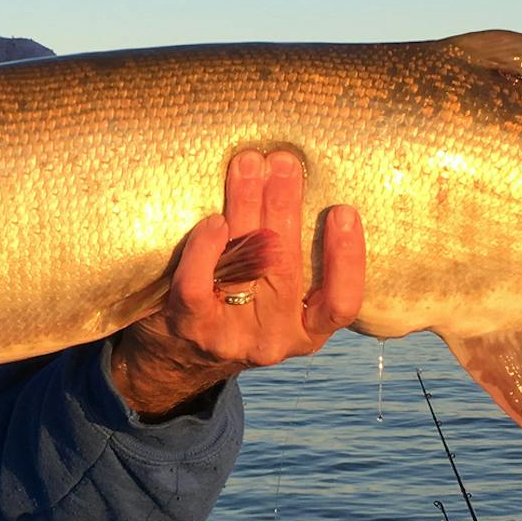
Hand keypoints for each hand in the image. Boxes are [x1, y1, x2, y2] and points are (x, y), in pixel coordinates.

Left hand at [110, 149, 365, 418]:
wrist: (174, 359)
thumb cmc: (236, 307)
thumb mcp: (276, 300)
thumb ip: (291, 260)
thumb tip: (294, 179)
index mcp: (307, 331)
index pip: (341, 304)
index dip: (347, 259)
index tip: (343, 211)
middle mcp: (275, 338)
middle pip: (286, 267)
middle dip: (285, 205)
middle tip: (284, 161)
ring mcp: (233, 337)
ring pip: (246, 267)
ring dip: (247, 207)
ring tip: (248, 166)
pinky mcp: (192, 328)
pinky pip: (199, 285)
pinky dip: (206, 249)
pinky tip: (213, 221)